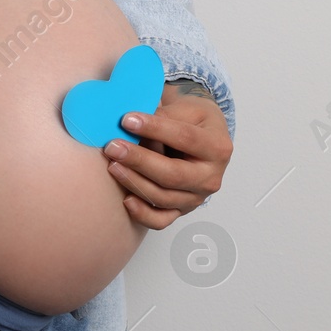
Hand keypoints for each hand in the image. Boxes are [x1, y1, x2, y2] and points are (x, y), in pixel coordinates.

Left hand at [101, 81, 230, 229]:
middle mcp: (211, 177)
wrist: (203, 136)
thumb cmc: (193, 121)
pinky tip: (126, 200)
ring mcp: (197, 198)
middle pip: (173, 174)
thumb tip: (131, 124)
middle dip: (139, 161)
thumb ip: (164, 116)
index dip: (155, 129)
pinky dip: (142, 214)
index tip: (127, 120)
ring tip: (112, 165)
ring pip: (163, 197)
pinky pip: (161, 220)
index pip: (184, 138)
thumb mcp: (187, 109)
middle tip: (113, 147)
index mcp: (218, 148)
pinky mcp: (182, 210)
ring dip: (134, 182)